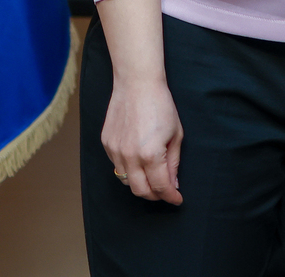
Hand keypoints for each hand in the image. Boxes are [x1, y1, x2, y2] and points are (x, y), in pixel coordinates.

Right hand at [94, 0, 182, 204]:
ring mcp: (115, 150)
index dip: (170, 196)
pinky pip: (116, 165)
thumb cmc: (161, 105)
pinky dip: (128, 170)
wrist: (137, 84)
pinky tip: (138, 162)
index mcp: (150, 154)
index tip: (177, 199)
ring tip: (153, 179)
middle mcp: (129, 156)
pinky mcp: (106, 143)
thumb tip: (173, 184)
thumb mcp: (176, 134)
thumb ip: (173, 162)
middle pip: (140, 191)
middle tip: (165, 193)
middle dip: (155, 196)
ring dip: (141, 184)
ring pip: (126, 181)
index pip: (160, 187)